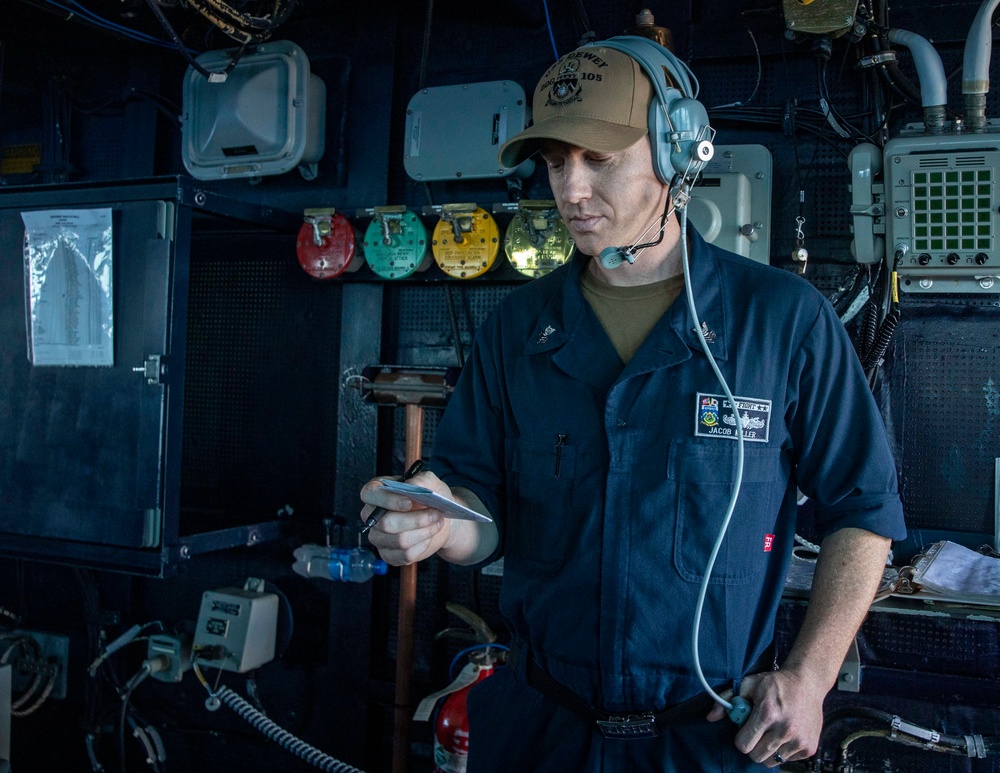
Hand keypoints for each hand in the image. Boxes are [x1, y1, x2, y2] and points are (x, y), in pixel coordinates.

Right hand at [359, 471, 453, 565]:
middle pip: (386, 523)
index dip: (387, 500)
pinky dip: (422, 545)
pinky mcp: (389, 555)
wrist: (439, 519)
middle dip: (415, 520)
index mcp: (376, 493)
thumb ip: (421, 480)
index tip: (409, 502)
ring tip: (437, 522)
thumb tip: (412, 486)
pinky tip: (429, 536)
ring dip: (424, 532)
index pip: (369, 495)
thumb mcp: (431, 483)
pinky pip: (405, 555)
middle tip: (435, 513)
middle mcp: (372, 516)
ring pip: (399, 540)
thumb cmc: (430, 498)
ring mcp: (379, 538)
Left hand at [706, 667, 825, 766]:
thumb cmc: (776, 683)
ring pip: (771, 761)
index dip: (741, 738)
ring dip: (768, 750)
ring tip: (771, 733)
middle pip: (756, 757)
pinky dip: (783, 751)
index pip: (743, 745)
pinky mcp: (809, 748)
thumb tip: (711, 717)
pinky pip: (787, 760)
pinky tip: (785, 735)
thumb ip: (727, 699)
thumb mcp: (749, 684)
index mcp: (767, 713)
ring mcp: (799, 740)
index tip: (745, 730)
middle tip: (758, 732)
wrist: (808, 683)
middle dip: (753, 746)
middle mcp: (785, 729)